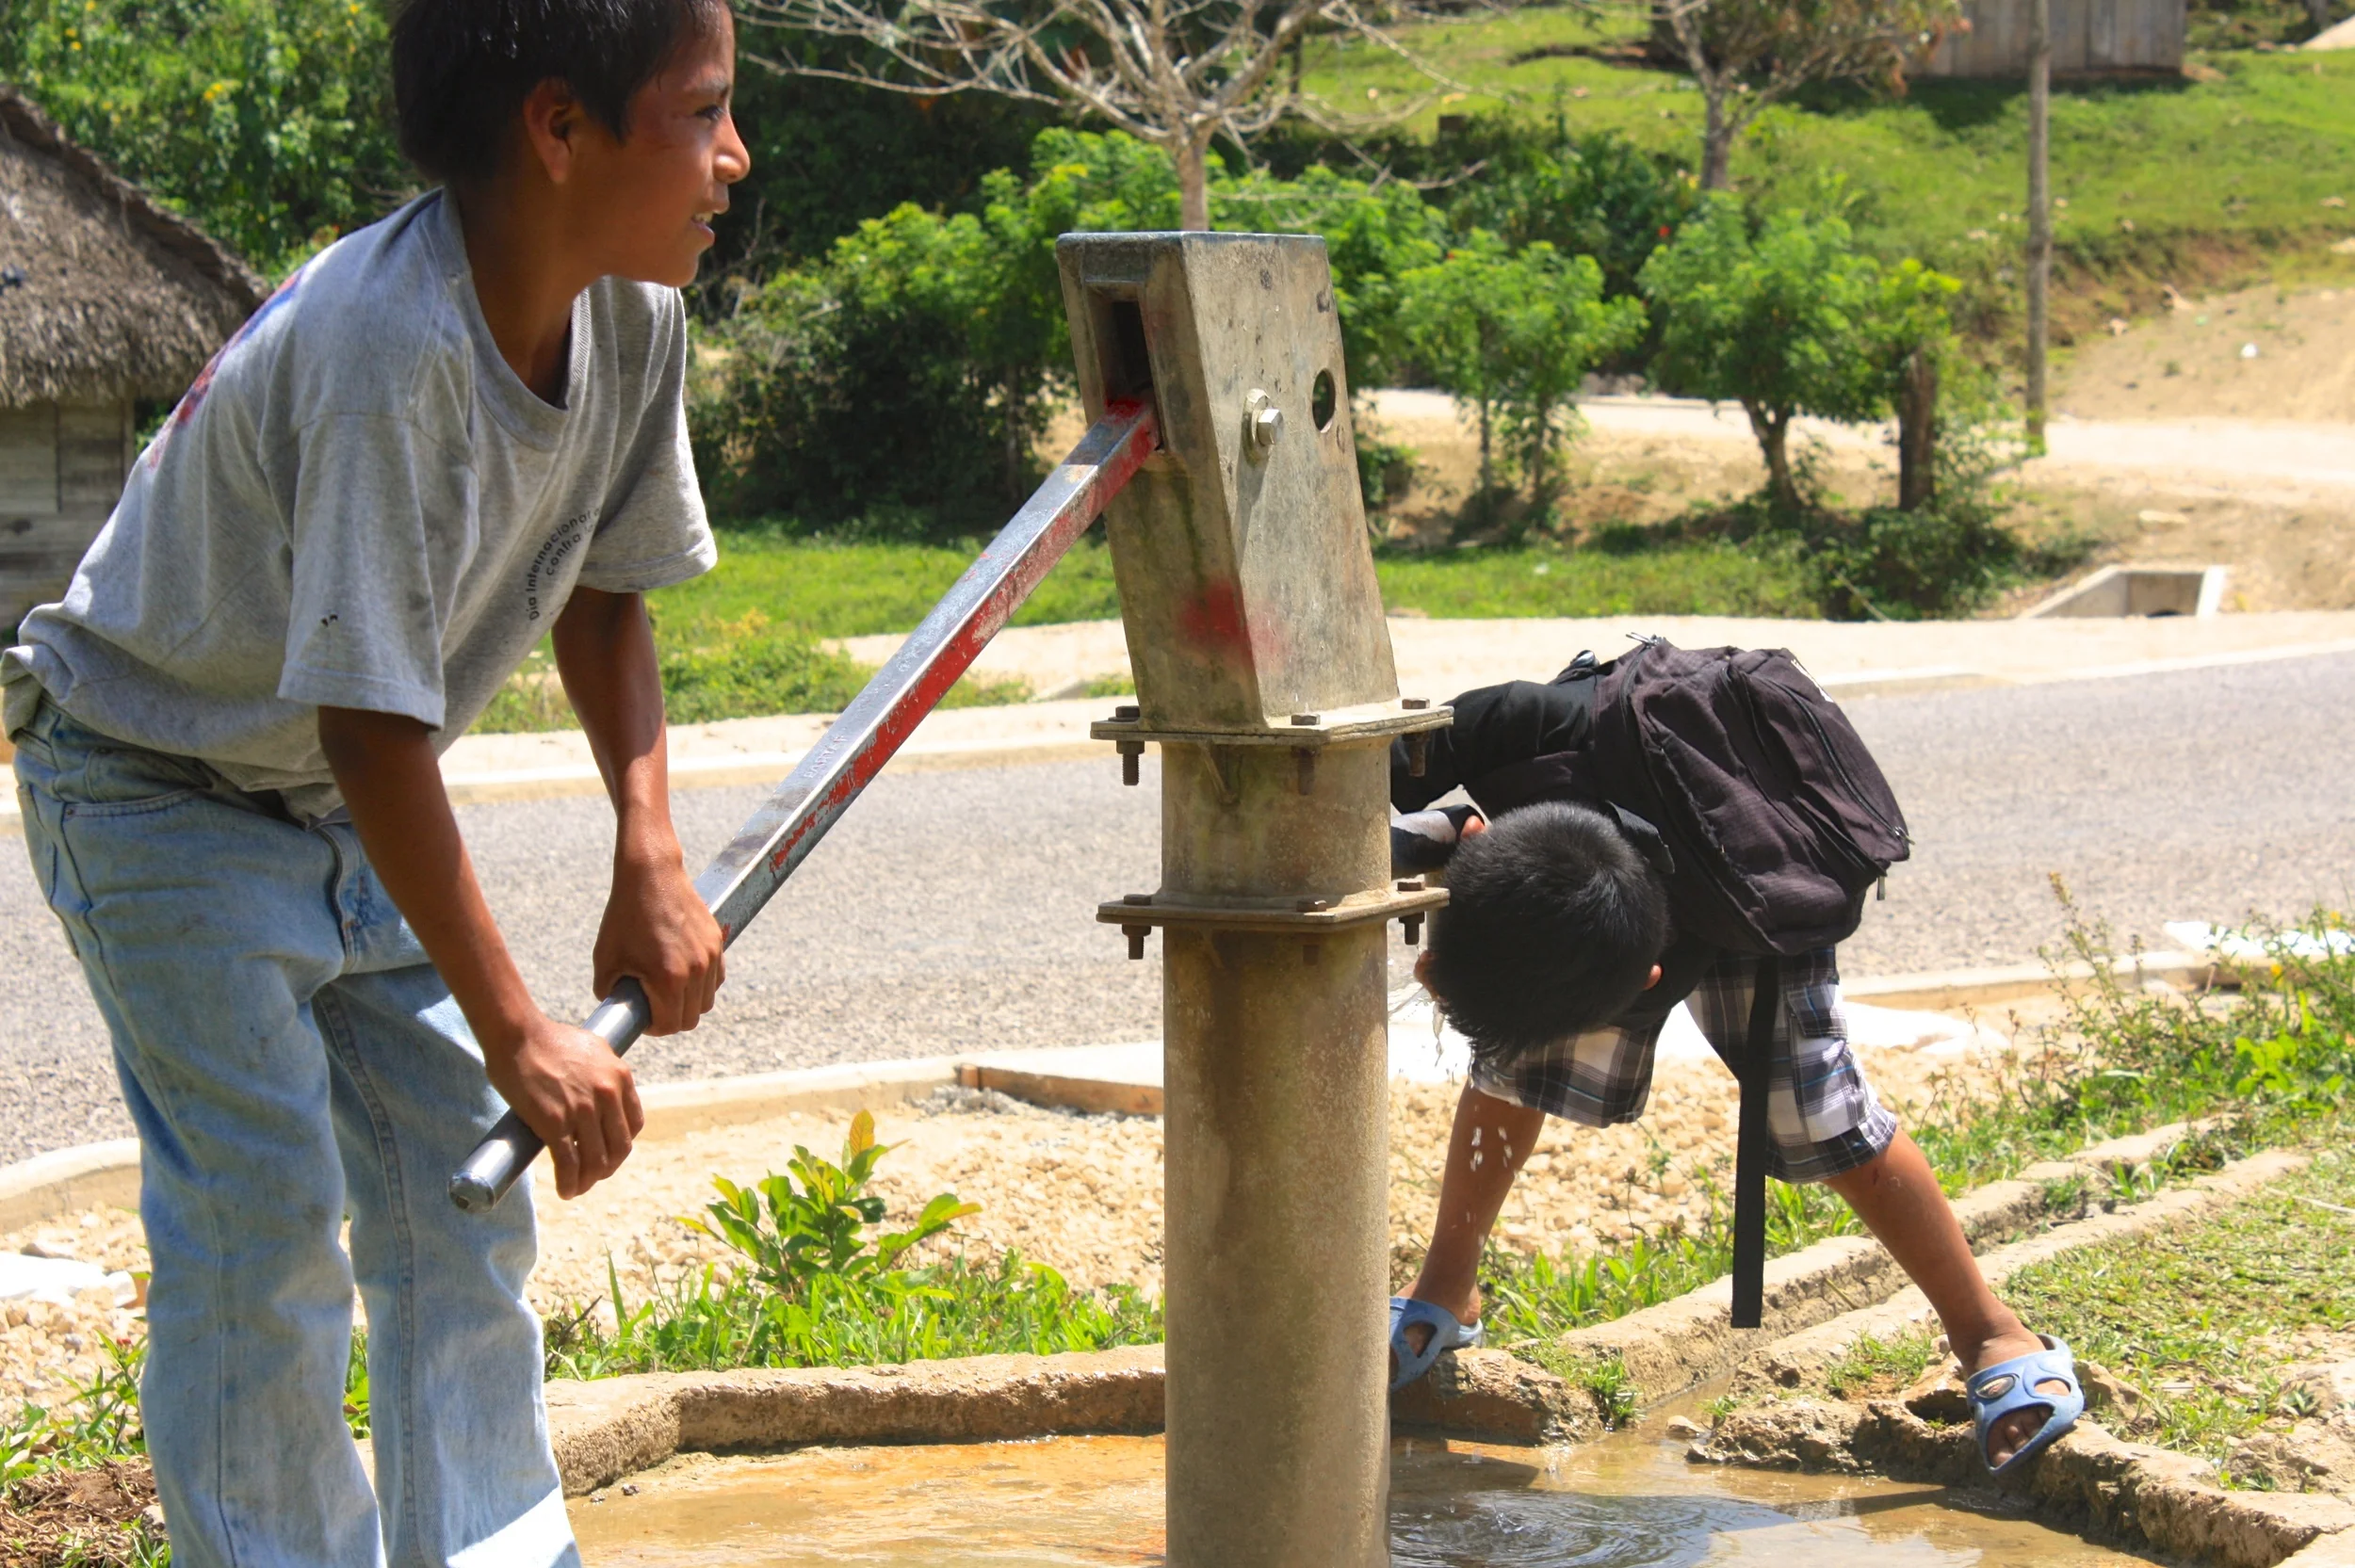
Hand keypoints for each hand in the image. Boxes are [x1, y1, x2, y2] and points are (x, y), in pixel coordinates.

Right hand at [487, 1012, 643, 1198]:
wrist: (517, 1034)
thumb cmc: (548, 1039)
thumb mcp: (593, 1049)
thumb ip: (604, 1072)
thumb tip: (602, 1093)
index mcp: (619, 1076)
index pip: (635, 1124)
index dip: (622, 1145)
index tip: (609, 1152)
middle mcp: (607, 1094)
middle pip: (619, 1148)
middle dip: (607, 1168)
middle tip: (592, 1175)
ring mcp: (582, 1110)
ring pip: (596, 1161)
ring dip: (588, 1181)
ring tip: (577, 1188)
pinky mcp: (555, 1122)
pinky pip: (569, 1164)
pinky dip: (568, 1183)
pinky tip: (564, 1191)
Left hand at [594, 848, 724, 1034]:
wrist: (651, 875)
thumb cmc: (624, 916)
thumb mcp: (606, 959)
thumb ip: (610, 993)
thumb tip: (619, 1011)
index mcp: (668, 979)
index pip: (670, 1025)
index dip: (653, 1027)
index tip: (643, 1017)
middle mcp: (696, 970)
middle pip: (691, 1018)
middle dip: (671, 1018)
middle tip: (653, 1005)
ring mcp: (710, 956)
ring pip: (706, 1000)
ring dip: (688, 1002)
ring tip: (668, 988)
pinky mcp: (717, 942)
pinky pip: (716, 978)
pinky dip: (702, 984)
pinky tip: (683, 972)